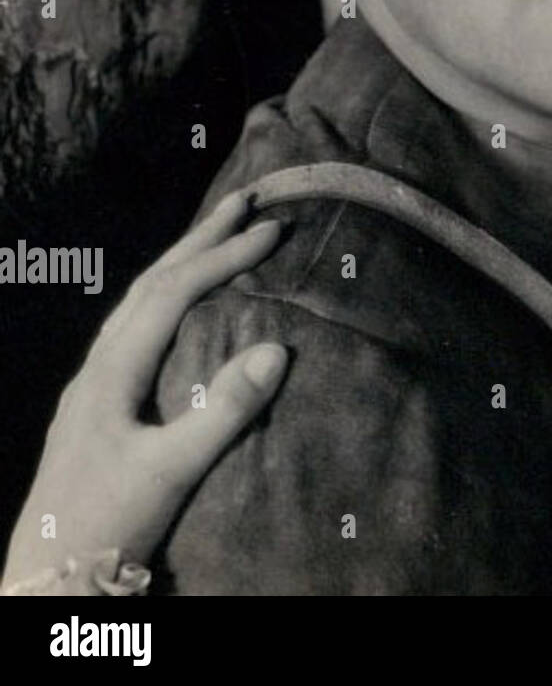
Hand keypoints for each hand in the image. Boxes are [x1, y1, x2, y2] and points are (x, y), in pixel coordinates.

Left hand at [2, 190, 288, 586]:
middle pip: (152, 282)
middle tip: (246, 197)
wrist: (50, 577)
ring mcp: (94, 383)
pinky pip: (137, 325)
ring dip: (182, 260)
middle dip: (201, 236)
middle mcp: (98, 365)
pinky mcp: (99, 404)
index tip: (273, 229)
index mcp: (111, 371)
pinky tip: (181, 304)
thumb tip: (279, 348)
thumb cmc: (107, 522)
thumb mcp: (171, 470)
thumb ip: (224, 410)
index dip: (224, 256)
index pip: (173, 293)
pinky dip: (168, 295)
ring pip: (140, 301)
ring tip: (219, 232)